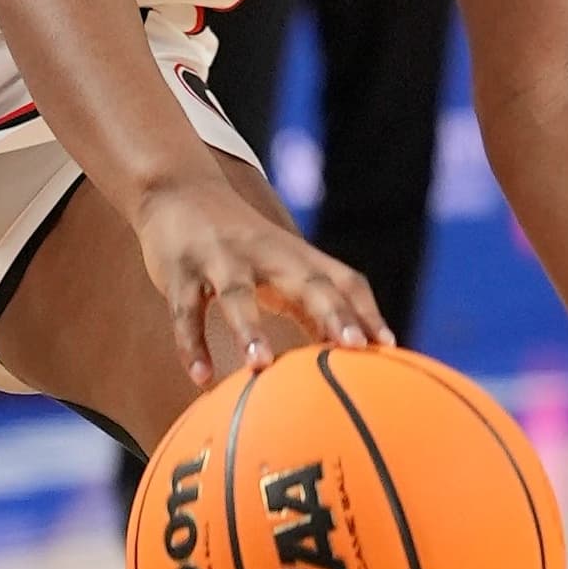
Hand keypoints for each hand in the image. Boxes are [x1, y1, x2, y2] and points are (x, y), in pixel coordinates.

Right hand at [132, 168, 388, 387]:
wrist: (180, 189)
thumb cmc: (244, 245)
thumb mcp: (281, 266)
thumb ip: (311, 307)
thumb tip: (348, 361)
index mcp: (297, 257)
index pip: (344, 280)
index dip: (366, 311)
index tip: (388, 347)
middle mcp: (267, 254)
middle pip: (306, 282)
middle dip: (332, 312)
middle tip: (354, 348)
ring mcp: (222, 259)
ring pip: (237, 294)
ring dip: (249, 329)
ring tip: (260, 365)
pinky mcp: (181, 271)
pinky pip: (186, 311)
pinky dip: (193, 345)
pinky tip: (202, 378)